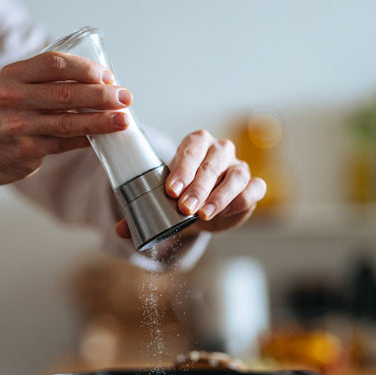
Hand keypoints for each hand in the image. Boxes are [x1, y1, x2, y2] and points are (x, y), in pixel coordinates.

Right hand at [0, 51, 131, 184]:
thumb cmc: (9, 115)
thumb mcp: (19, 89)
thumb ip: (50, 83)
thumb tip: (102, 84)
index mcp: (14, 75)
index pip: (55, 64)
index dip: (85, 69)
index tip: (108, 76)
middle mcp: (12, 98)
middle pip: (65, 93)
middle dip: (101, 95)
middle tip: (125, 97)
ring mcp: (17, 125)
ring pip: (67, 121)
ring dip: (100, 121)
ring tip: (122, 120)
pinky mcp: (25, 150)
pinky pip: (63, 143)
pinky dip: (86, 139)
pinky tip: (102, 137)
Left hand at [115, 130, 265, 238]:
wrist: (202, 209)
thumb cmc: (182, 198)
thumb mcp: (161, 204)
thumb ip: (140, 215)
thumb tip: (120, 230)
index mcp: (196, 144)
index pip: (192, 148)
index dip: (182, 168)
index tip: (171, 190)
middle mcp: (220, 151)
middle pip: (213, 163)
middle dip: (198, 186)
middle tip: (185, 208)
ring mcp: (239, 166)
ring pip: (236, 175)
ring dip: (220, 196)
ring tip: (204, 215)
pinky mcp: (253, 185)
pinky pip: (255, 188)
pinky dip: (243, 199)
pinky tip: (226, 213)